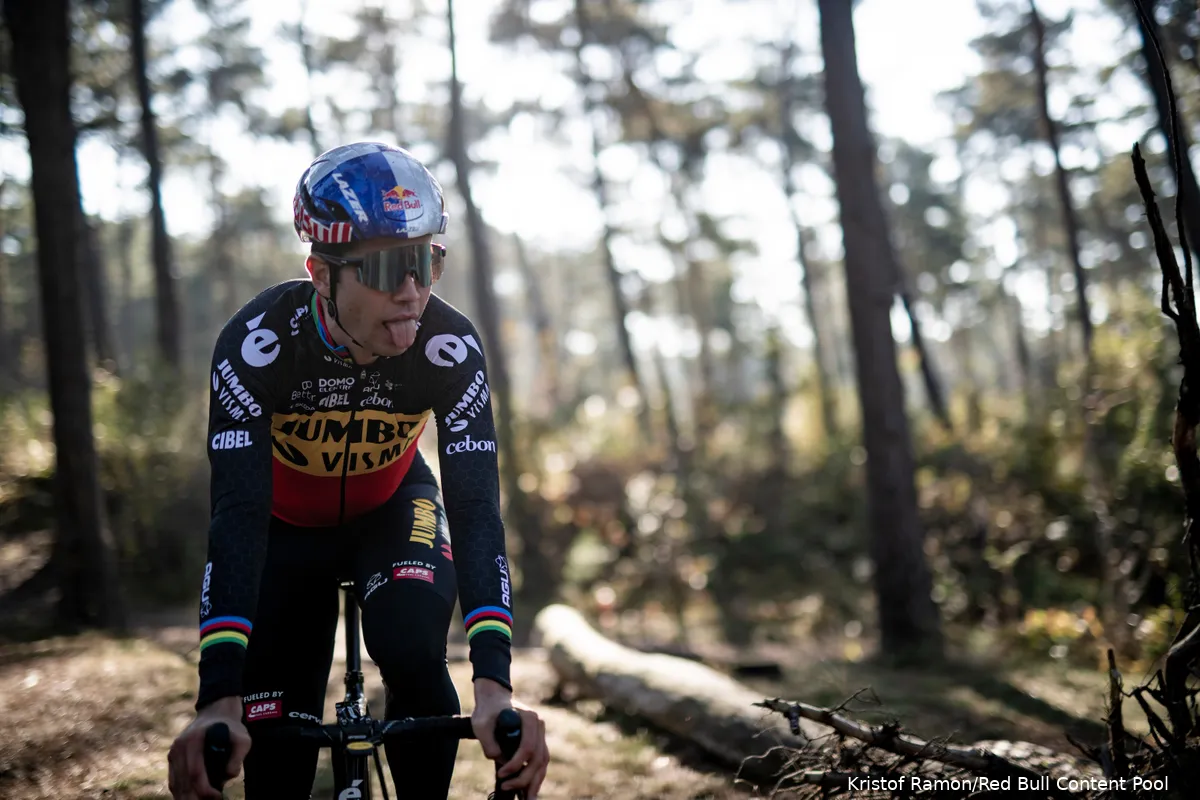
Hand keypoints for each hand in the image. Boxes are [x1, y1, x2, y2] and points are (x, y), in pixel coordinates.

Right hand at [167, 696, 251, 798]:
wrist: (216, 713)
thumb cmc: (231, 727)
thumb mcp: (243, 738)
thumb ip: (238, 757)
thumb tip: (228, 775)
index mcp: (194, 740)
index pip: (195, 772)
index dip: (205, 789)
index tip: (218, 796)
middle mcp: (179, 746)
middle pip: (184, 782)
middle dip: (196, 797)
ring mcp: (174, 752)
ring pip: (176, 784)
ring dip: (188, 797)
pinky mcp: (173, 758)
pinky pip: (174, 781)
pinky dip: (181, 793)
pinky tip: (192, 798)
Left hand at [471, 678, 548, 798]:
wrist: (494, 699)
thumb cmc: (487, 710)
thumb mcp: (481, 724)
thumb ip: (489, 743)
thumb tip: (500, 762)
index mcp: (529, 718)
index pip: (527, 747)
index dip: (516, 764)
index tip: (502, 773)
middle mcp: (539, 725)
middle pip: (538, 757)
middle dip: (525, 778)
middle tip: (508, 788)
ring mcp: (540, 733)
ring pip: (542, 761)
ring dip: (535, 781)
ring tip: (528, 799)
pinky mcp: (537, 740)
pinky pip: (540, 761)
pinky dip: (536, 775)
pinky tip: (530, 789)